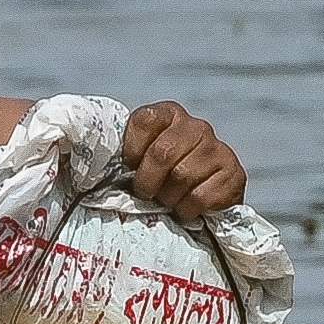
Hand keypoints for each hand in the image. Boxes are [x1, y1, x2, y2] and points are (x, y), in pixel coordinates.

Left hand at [116, 99, 248, 220]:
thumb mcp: (138, 156)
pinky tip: (185, 208)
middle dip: (147, 180)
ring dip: (168, 197)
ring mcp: (218, 149)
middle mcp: (197, 127)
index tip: (130, 166)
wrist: (202, 197)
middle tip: (146, 193)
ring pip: (182, 176)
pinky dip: (187, 209)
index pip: (144, 120)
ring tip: (167, 200)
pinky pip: (202, 196)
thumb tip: (88, 156)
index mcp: (169, 114)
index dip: (132, 150)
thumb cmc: (159, 176)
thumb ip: (121, 150)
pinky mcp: (235, 174)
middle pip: (163, 153)